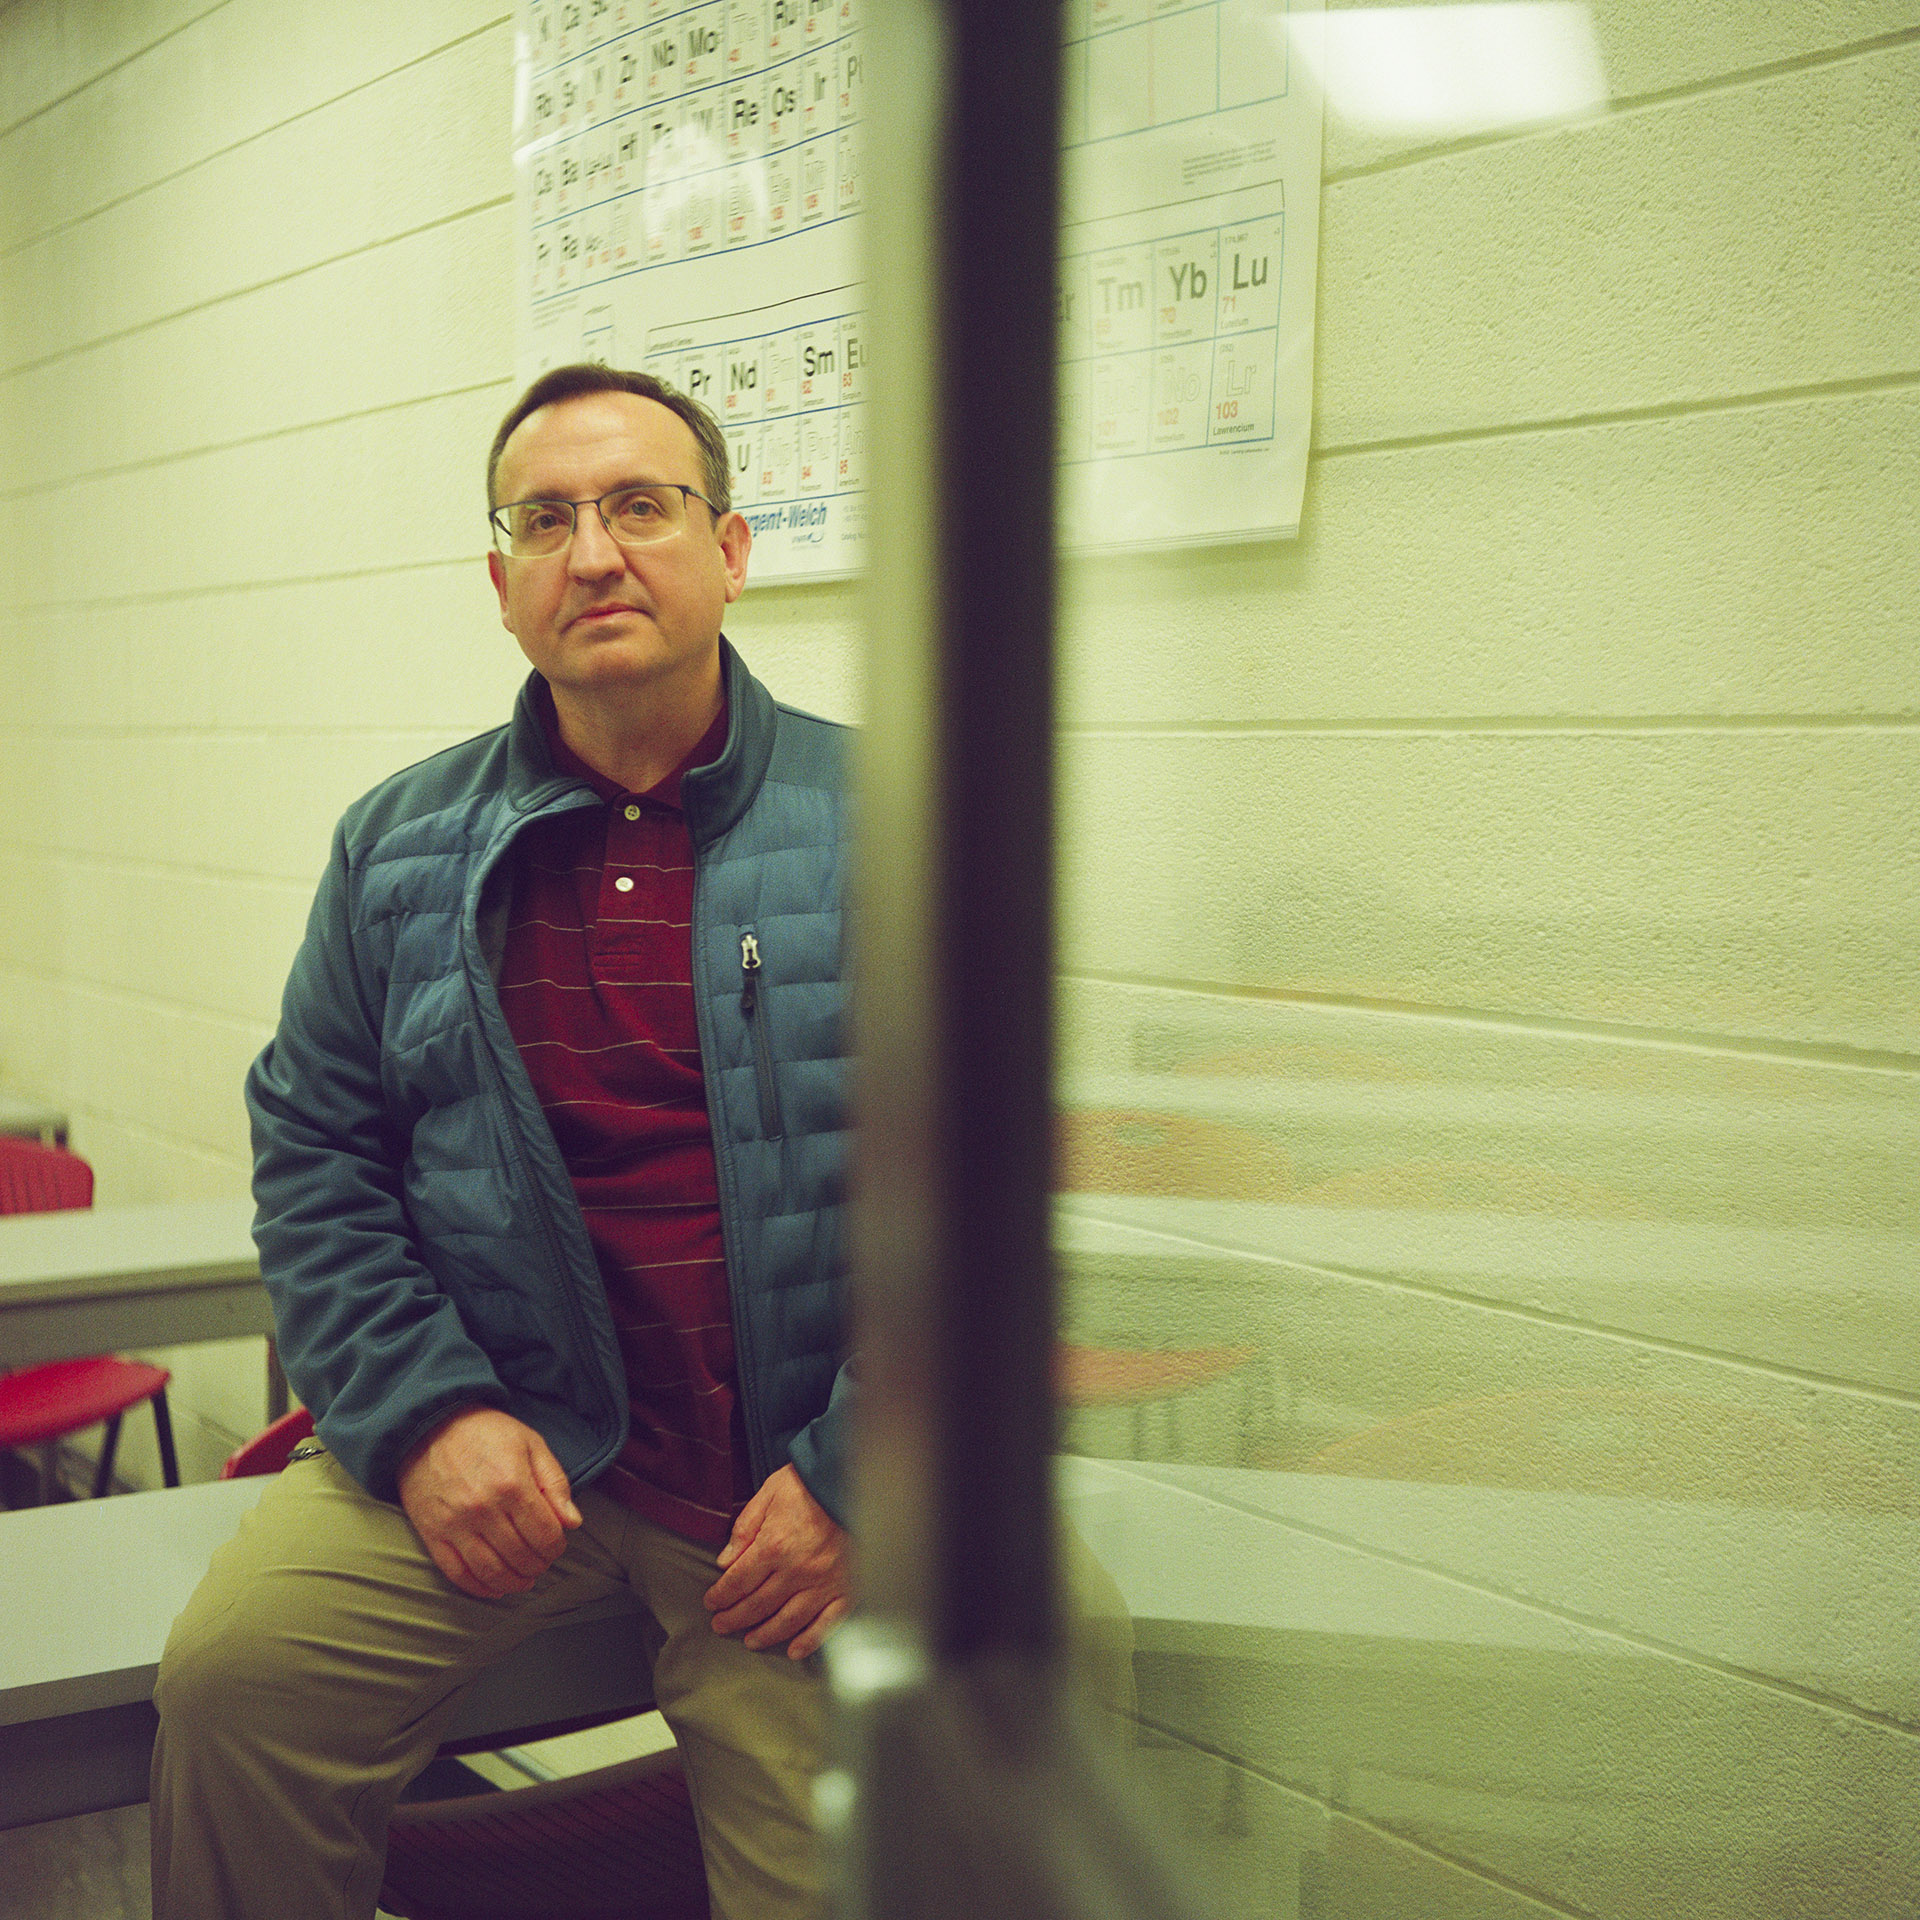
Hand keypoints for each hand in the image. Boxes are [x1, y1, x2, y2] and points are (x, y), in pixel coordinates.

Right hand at [396, 1406, 582, 1599]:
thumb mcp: (531, 1444)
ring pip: (491, 1572)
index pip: (545, 1535)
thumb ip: (555, 1483)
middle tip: (542, 1561)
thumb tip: (573, 1522)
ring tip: (524, 1578)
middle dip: (538, 1565)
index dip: (557, 1546)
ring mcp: (455, 1524)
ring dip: (514, 1582)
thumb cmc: (486, 1432)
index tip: (557, 1544)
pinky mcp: (432, 1534)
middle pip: (521, 1557)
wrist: (430, 1424)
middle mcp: (483, 1509)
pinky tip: (495, 1587)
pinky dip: (480, 1588)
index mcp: (512, 1484)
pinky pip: (457, 1574)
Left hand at [704, 1463, 851, 1657]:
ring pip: (788, 1621)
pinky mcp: (847, 1589)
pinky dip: (810, 1641)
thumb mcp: (769, 1494)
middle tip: (721, 1626)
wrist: (855, 1480)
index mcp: (774, 1546)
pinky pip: (827, 1623)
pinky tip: (794, 1650)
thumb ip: (745, 1528)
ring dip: (765, 1634)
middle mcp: (797, 1571)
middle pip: (758, 1605)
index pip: (738, 1581)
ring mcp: (824, 1583)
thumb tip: (724, 1561)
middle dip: (735, 1618)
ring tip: (751, 1641)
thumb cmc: (810, 1483)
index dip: (720, 1595)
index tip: (712, 1603)